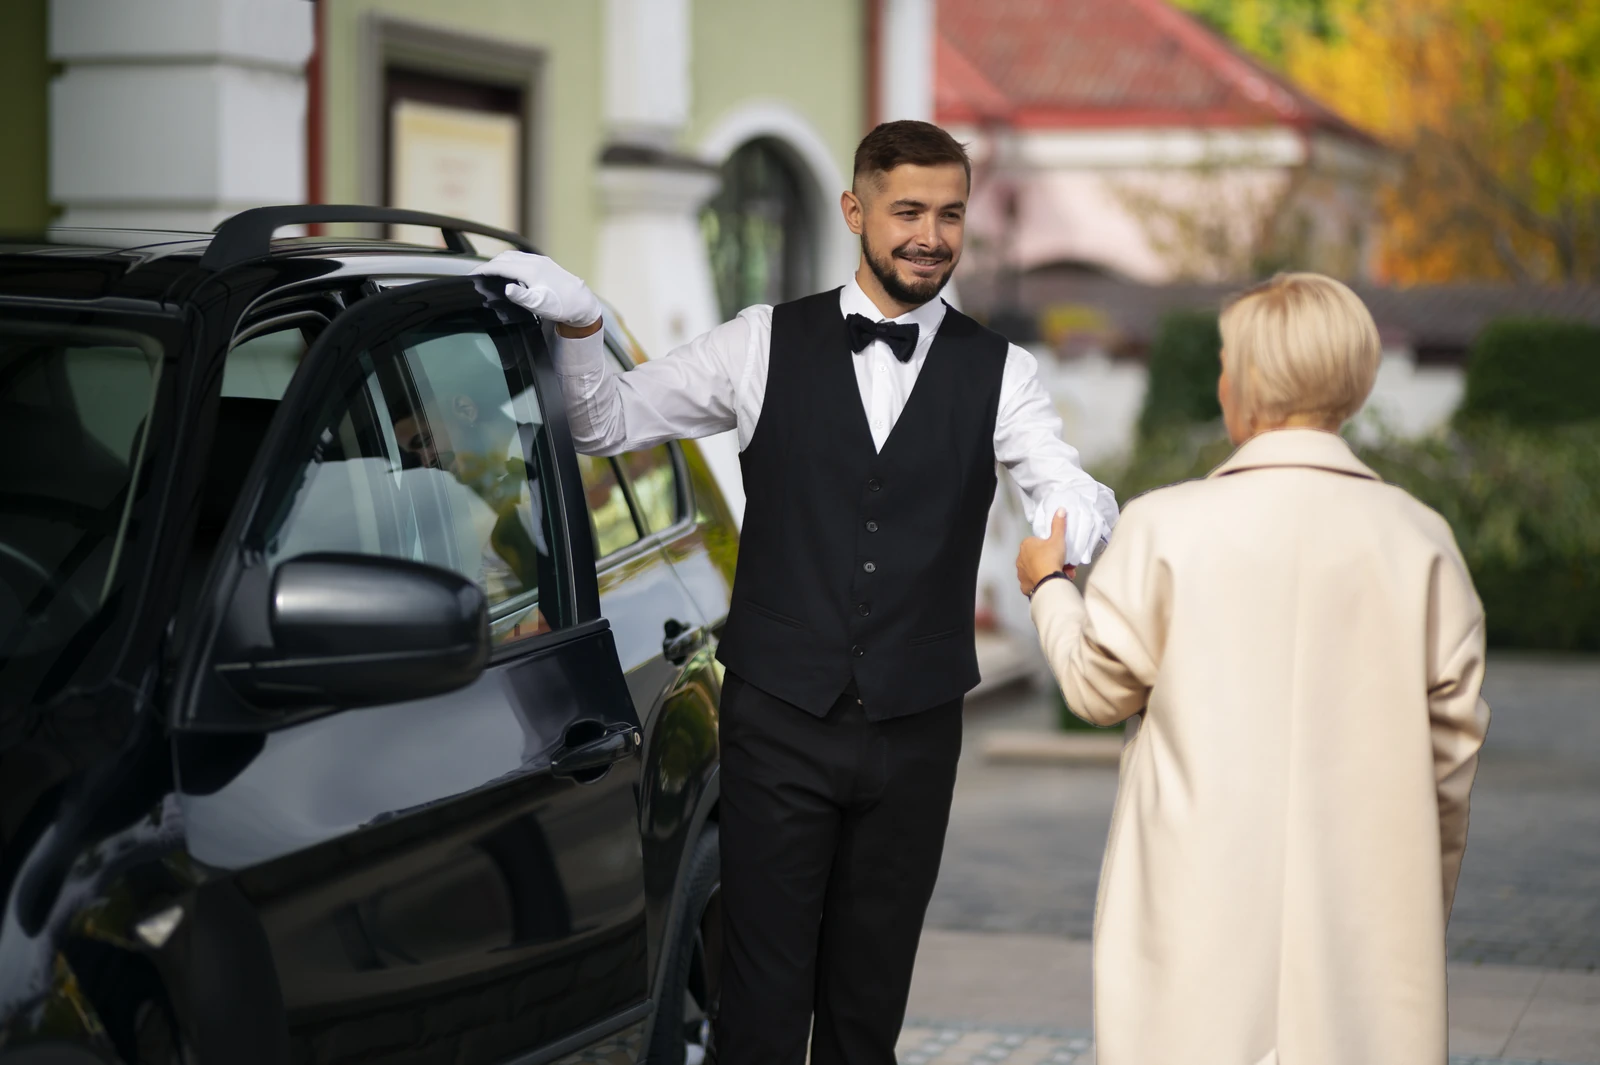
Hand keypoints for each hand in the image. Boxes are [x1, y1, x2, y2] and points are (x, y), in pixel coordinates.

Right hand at [472, 251, 602, 332]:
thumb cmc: (561, 306)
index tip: (471, 275)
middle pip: (504, 258)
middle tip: (478, 275)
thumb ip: (521, 296)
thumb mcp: (539, 304)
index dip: (483, 270)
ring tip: (490, 273)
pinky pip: (522, 258)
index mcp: (530, 270)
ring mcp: (540, 261)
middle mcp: (534, 261)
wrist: (582, 303)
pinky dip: (510, 262)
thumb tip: (506, 288)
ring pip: (513, 256)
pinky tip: (509, 271)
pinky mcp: (545, 263)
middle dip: (489, 265)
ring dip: (499, 262)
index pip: (500, 266)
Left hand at [1016, 509, 1075, 596]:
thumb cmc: (1051, 557)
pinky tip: (1051, 582)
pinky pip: (1033, 582)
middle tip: (1064, 565)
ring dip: (1048, 572)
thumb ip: (1058, 525)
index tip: (1058, 551)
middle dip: (1051, 561)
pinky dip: (1042, 582)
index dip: (1049, 547)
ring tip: (1062, 575)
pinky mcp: (1024, 586)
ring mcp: (1021, 573)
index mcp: (1026, 545)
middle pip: (1038, 557)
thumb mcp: (1057, 539)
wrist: (1048, 581)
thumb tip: (1060, 510)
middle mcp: (1020, 558)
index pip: (1037, 543)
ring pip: (1036, 570)